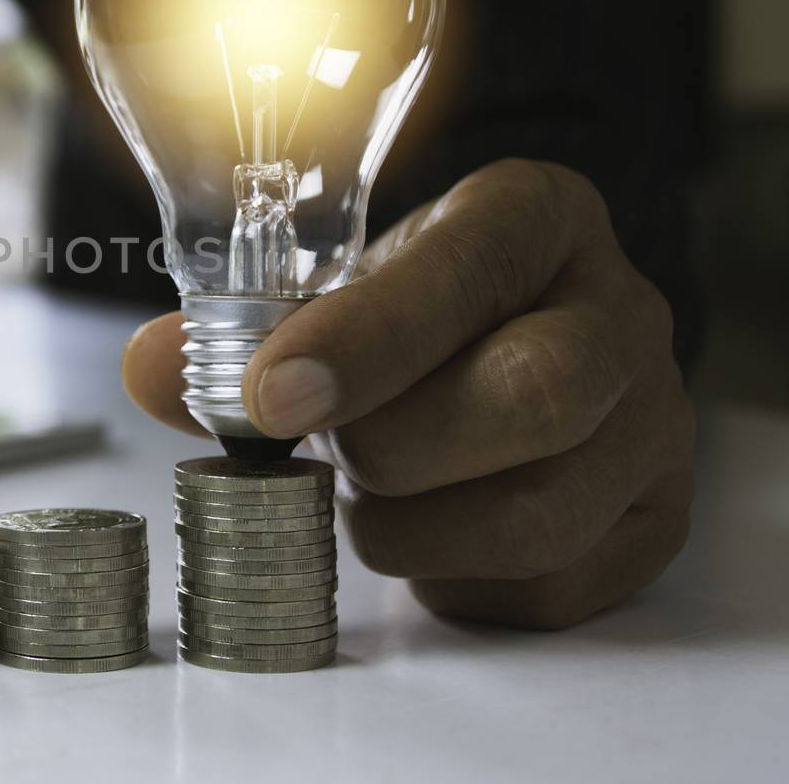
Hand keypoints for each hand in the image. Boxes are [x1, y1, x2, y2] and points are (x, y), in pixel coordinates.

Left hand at [122, 159, 693, 629]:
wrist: (517, 347)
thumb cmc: (414, 317)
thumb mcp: (338, 292)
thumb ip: (242, 332)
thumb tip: (147, 367)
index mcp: (535, 219)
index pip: (466, 270)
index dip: (364, 340)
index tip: (270, 395)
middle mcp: (621, 312)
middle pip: (531, 398)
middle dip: (393, 446)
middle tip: (327, 451)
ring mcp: (654, 423)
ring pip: (536, 512)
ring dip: (411, 525)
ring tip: (369, 492)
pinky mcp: (655, 520)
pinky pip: (545, 585)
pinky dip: (452, 576)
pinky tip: (425, 531)